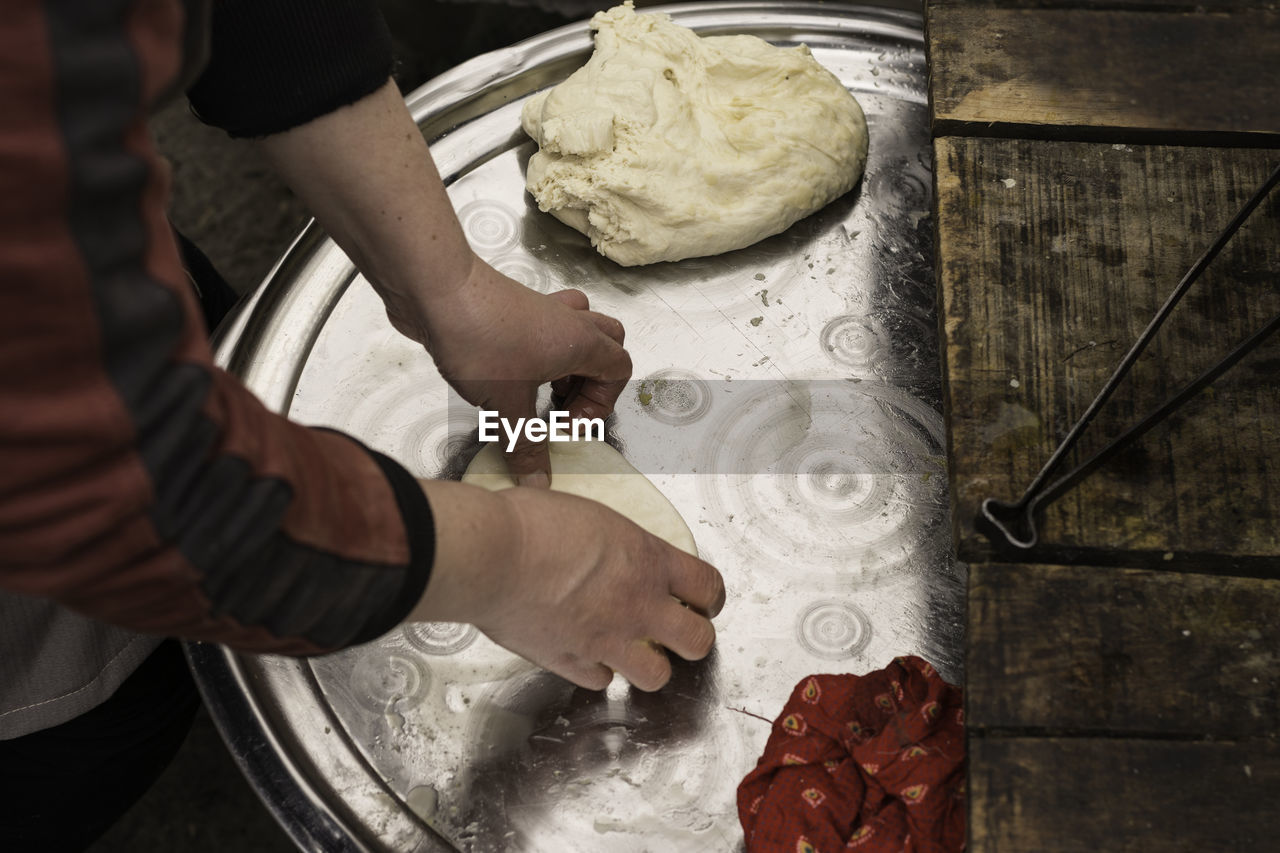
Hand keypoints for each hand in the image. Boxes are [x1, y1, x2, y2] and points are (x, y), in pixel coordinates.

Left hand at [386, 256, 630, 485]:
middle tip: (561, 404)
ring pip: (578, 327)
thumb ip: (525, 446)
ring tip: (541, 388)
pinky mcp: (512, 308)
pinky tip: (512, 371)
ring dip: (570, 359)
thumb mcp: (506, 405)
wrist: (436, 289)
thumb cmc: (480, 340)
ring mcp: (541, 310)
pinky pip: (544, 325)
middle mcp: (568, 321)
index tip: (563, 424)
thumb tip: (538, 484)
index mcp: (581, 343)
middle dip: (592, 380)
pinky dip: (541, 347)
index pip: (619, 370)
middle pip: (608, 342)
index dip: (599, 405)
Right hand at [414, 480, 725, 690]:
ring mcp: (607, 641)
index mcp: (648, 560)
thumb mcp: (586, 513)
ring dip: (649, 665)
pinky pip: (599, 681)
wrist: (492, 556)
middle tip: (676, 630)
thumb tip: (593, 530)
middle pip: (698, 642)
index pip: (708, 587)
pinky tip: (586, 655)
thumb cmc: (531, 524)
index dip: (711, 598)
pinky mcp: (572, 662)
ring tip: (635, 652)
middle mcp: (638, 606)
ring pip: (657, 676)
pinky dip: (596, 672)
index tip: (704, 601)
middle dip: (692, 639)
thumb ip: (605, 535)